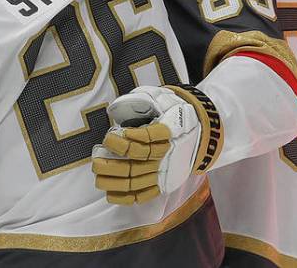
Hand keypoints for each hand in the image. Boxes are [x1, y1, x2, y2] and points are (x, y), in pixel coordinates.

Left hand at [92, 85, 221, 203]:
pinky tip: (109, 194)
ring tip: (98, 175)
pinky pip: (144, 194)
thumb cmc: (172, 112)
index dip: (127, 139)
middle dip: (111, 163)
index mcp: (168, 130)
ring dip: (113, 179)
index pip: (147, 137)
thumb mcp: (160, 99)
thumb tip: (115, 110)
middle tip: (95, 160)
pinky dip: (126, 197)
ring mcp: (165, 170)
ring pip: (137, 179)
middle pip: (136, 161)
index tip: (111, 136)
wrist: (201, 132)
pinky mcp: (164, 184)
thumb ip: (139, 100)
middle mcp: (166, 153)